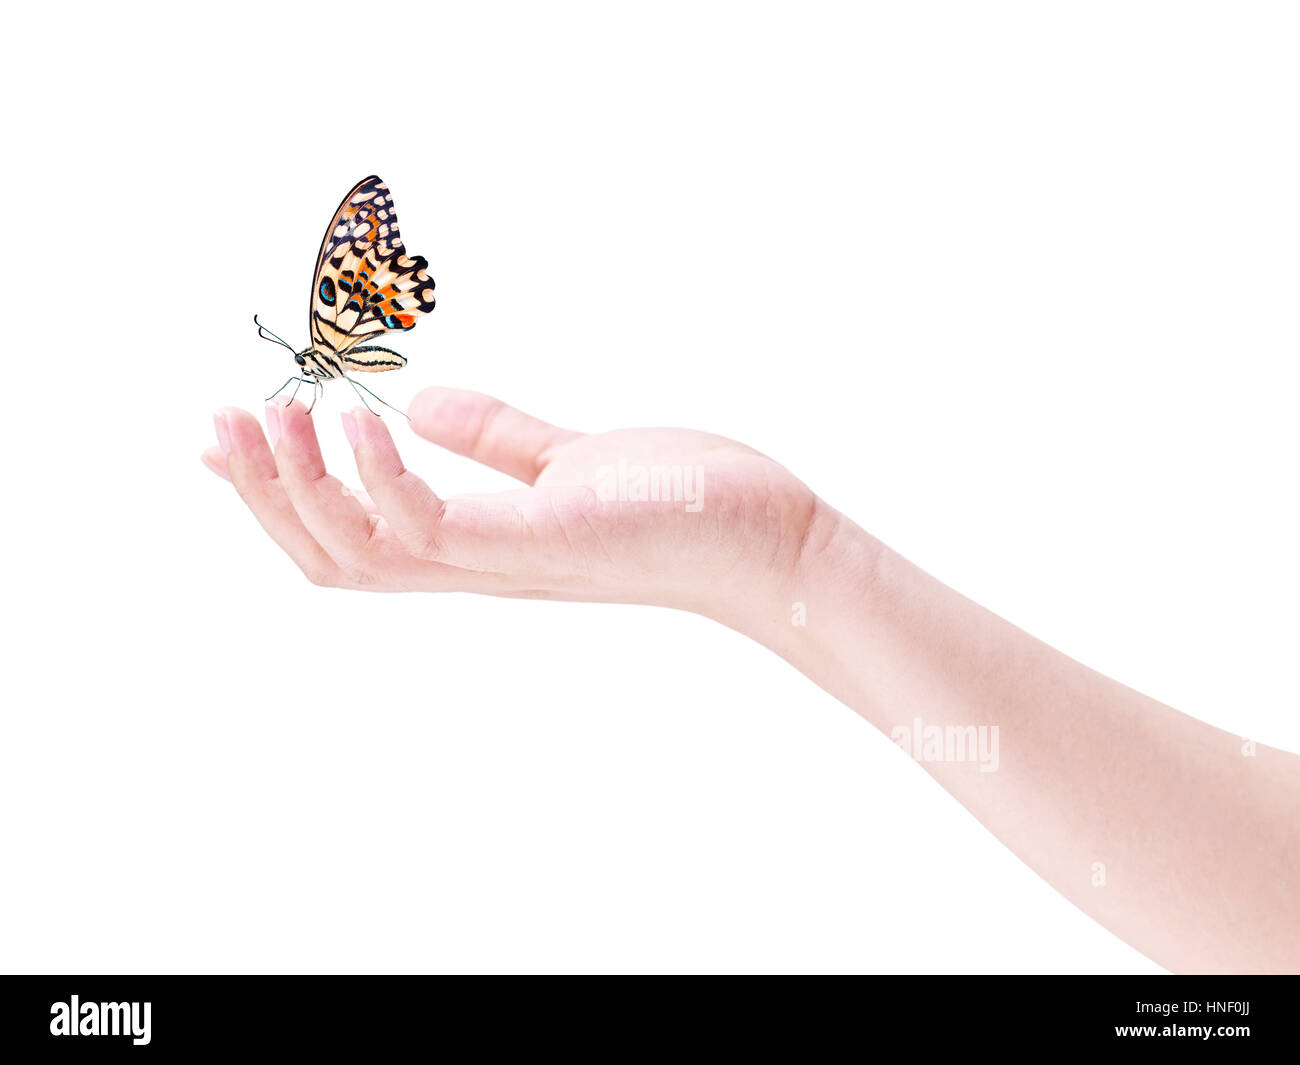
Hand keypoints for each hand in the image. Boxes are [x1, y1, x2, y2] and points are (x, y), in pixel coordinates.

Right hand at [202, 388, 828, 625]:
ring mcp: (507, 559)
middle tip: (216, 422)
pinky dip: (380, 478)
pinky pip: (434, 530)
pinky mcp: (546, 542)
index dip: (277, 501)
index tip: (222, 442)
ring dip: (298, 488)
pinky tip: (355, 420)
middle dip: (263, 496)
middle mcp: (478, 564)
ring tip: (265, 417)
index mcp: (477, 545)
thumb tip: (420, 406)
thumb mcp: (570, 459)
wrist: (772, 543)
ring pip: (363, 552)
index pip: (353, 539)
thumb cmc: (680, 503)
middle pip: (334, 557)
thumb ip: (497, 440)